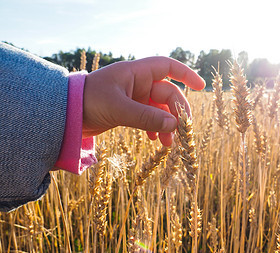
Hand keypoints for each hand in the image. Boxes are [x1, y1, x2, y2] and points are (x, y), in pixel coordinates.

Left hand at [82, 56, 204, 145]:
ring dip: (167, 125)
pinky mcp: (129, 111)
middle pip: (167, 94)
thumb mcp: (119, 109)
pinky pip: (149, 118)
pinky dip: (155, 129)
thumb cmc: (88, 102)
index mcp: (135, 73)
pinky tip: (155, 141)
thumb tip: (174, 126)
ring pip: (159, 109)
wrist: (65, 114)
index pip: (167, 67)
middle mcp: (137, 83)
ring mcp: (134, 98)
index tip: (200, 87)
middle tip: (182, 131)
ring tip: (169, 144)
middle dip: (176, 113)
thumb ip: (146, 118)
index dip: (185, 75)